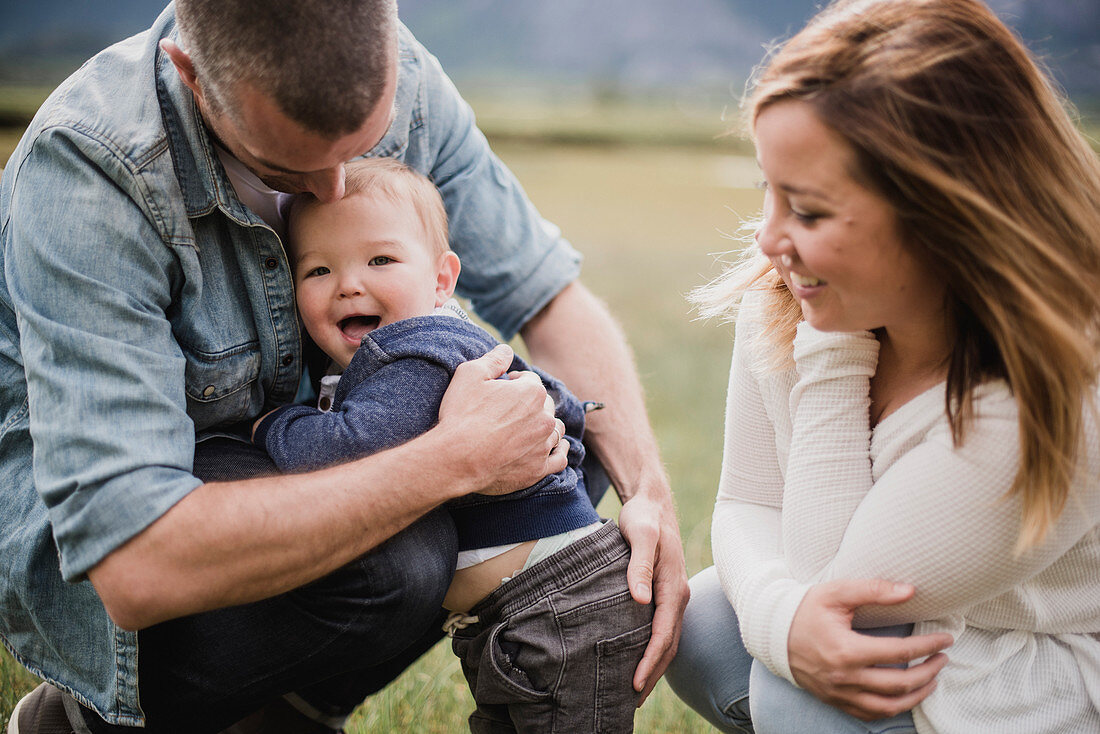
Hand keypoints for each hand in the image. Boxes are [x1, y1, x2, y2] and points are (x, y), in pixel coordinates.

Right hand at [438, 344, 567, 494]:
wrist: (456, 458)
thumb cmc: (461, 415)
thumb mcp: (470, 374)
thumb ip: (493, 359)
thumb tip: (507, 350)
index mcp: (532, 392)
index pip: (530, 380)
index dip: (514, 382)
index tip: (501, 389)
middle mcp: (544, 417)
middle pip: (545, 404)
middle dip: (530, 403)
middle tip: (510, 410)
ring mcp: (544, 444)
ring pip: (555, 429)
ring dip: (545, 425)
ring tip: (529, 428)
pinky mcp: (539, 469)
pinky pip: (560, 458)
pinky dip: (558, 451)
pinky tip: (554, 447)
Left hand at [616, 484, 689, 702]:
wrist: (652, 504)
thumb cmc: (643, 518)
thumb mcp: (640, 536)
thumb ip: (639, 567)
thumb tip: (640, 600)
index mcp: (673, 586)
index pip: (663, 633)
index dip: (650, 661)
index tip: (635, 683)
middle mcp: (678, 596)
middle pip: (669, 644)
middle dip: (653, 673)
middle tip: (632, 700)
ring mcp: (674, 597)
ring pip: (668, 640)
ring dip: (655, 665)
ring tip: (636, 690)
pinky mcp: (665, 595)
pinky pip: (663, 629)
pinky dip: (654, 649)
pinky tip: (641, 659)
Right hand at [788, 579, 953, 720]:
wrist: (772, 633)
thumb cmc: (805, 609)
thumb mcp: (836, 593)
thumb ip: (873, 590)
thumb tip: (909, 591)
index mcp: (847, 650)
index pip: (900, 652)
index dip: (928, 646)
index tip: (945, 639)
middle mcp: (845, 677)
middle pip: (900, 683)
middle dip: (929, 671)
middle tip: (942, 658)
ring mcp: (840, 692)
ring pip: (889, 706)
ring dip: (917, 695)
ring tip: (932, 680)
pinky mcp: (835, 700)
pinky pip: (870, 714)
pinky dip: (892, 708)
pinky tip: (904, 696)